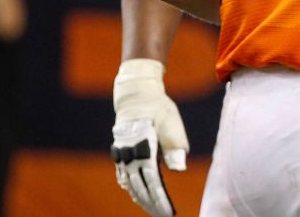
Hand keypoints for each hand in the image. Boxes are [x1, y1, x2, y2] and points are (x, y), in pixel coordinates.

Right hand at [113, 59, 188, 215]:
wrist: (136, 94)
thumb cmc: (158, 107)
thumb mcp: (172, 122)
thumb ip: (175, 146)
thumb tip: (179, 169)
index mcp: (144, 149)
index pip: (152, 183)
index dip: (160, 200)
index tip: (169, 213)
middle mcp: (129, 155)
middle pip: (140, 188)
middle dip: (151, 204)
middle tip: (163, 215)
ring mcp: (122, 154)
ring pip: (130, 184)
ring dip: (140, 198)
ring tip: (152, 209)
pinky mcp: (120, 151)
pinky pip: (123, 175)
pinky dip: (130, 187)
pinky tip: (135, 194)